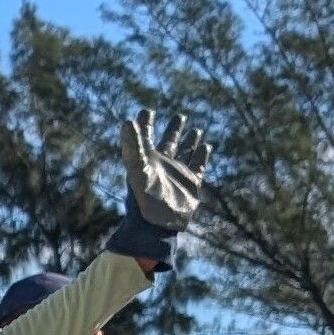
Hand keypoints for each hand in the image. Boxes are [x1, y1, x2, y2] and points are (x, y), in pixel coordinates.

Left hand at [112, 110, 210, 261]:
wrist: (158, 223)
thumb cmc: (144, 196)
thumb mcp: (137, 168)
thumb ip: (133, 145)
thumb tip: (127, 121)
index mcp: (147, 159)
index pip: (145, 136)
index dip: (145, 123)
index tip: (147, 111)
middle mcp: (162, 164)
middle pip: (169, 142)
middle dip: (173, 129)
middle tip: (180, 115)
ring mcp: (178, 173)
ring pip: (185, 152)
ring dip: (189, 141)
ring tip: (195, 129)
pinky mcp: (191, 183)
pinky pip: (198, 166)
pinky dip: (202, 155)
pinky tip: (206, 146)